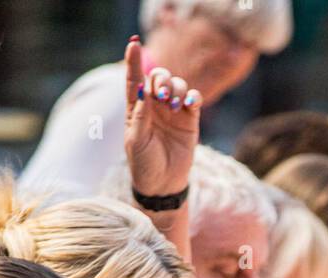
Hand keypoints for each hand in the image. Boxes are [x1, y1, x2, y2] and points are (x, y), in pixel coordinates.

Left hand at [124, 36, 200, 199]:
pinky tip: (190, 103)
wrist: (163, 184)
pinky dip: (193, 97)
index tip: (134, 43)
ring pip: (178, 85)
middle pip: (159, 77)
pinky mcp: (189, 120)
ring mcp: (173, 111)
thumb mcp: (136, 141)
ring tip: (173, 105)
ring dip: (176, 89)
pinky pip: (194, 99)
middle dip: (161, 80)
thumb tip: (143, 91)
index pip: (134, 80)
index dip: (133, 61)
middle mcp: (155, 105)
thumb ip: (140, 116)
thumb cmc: (144, 163)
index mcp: (137, 107)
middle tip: (161, 95)